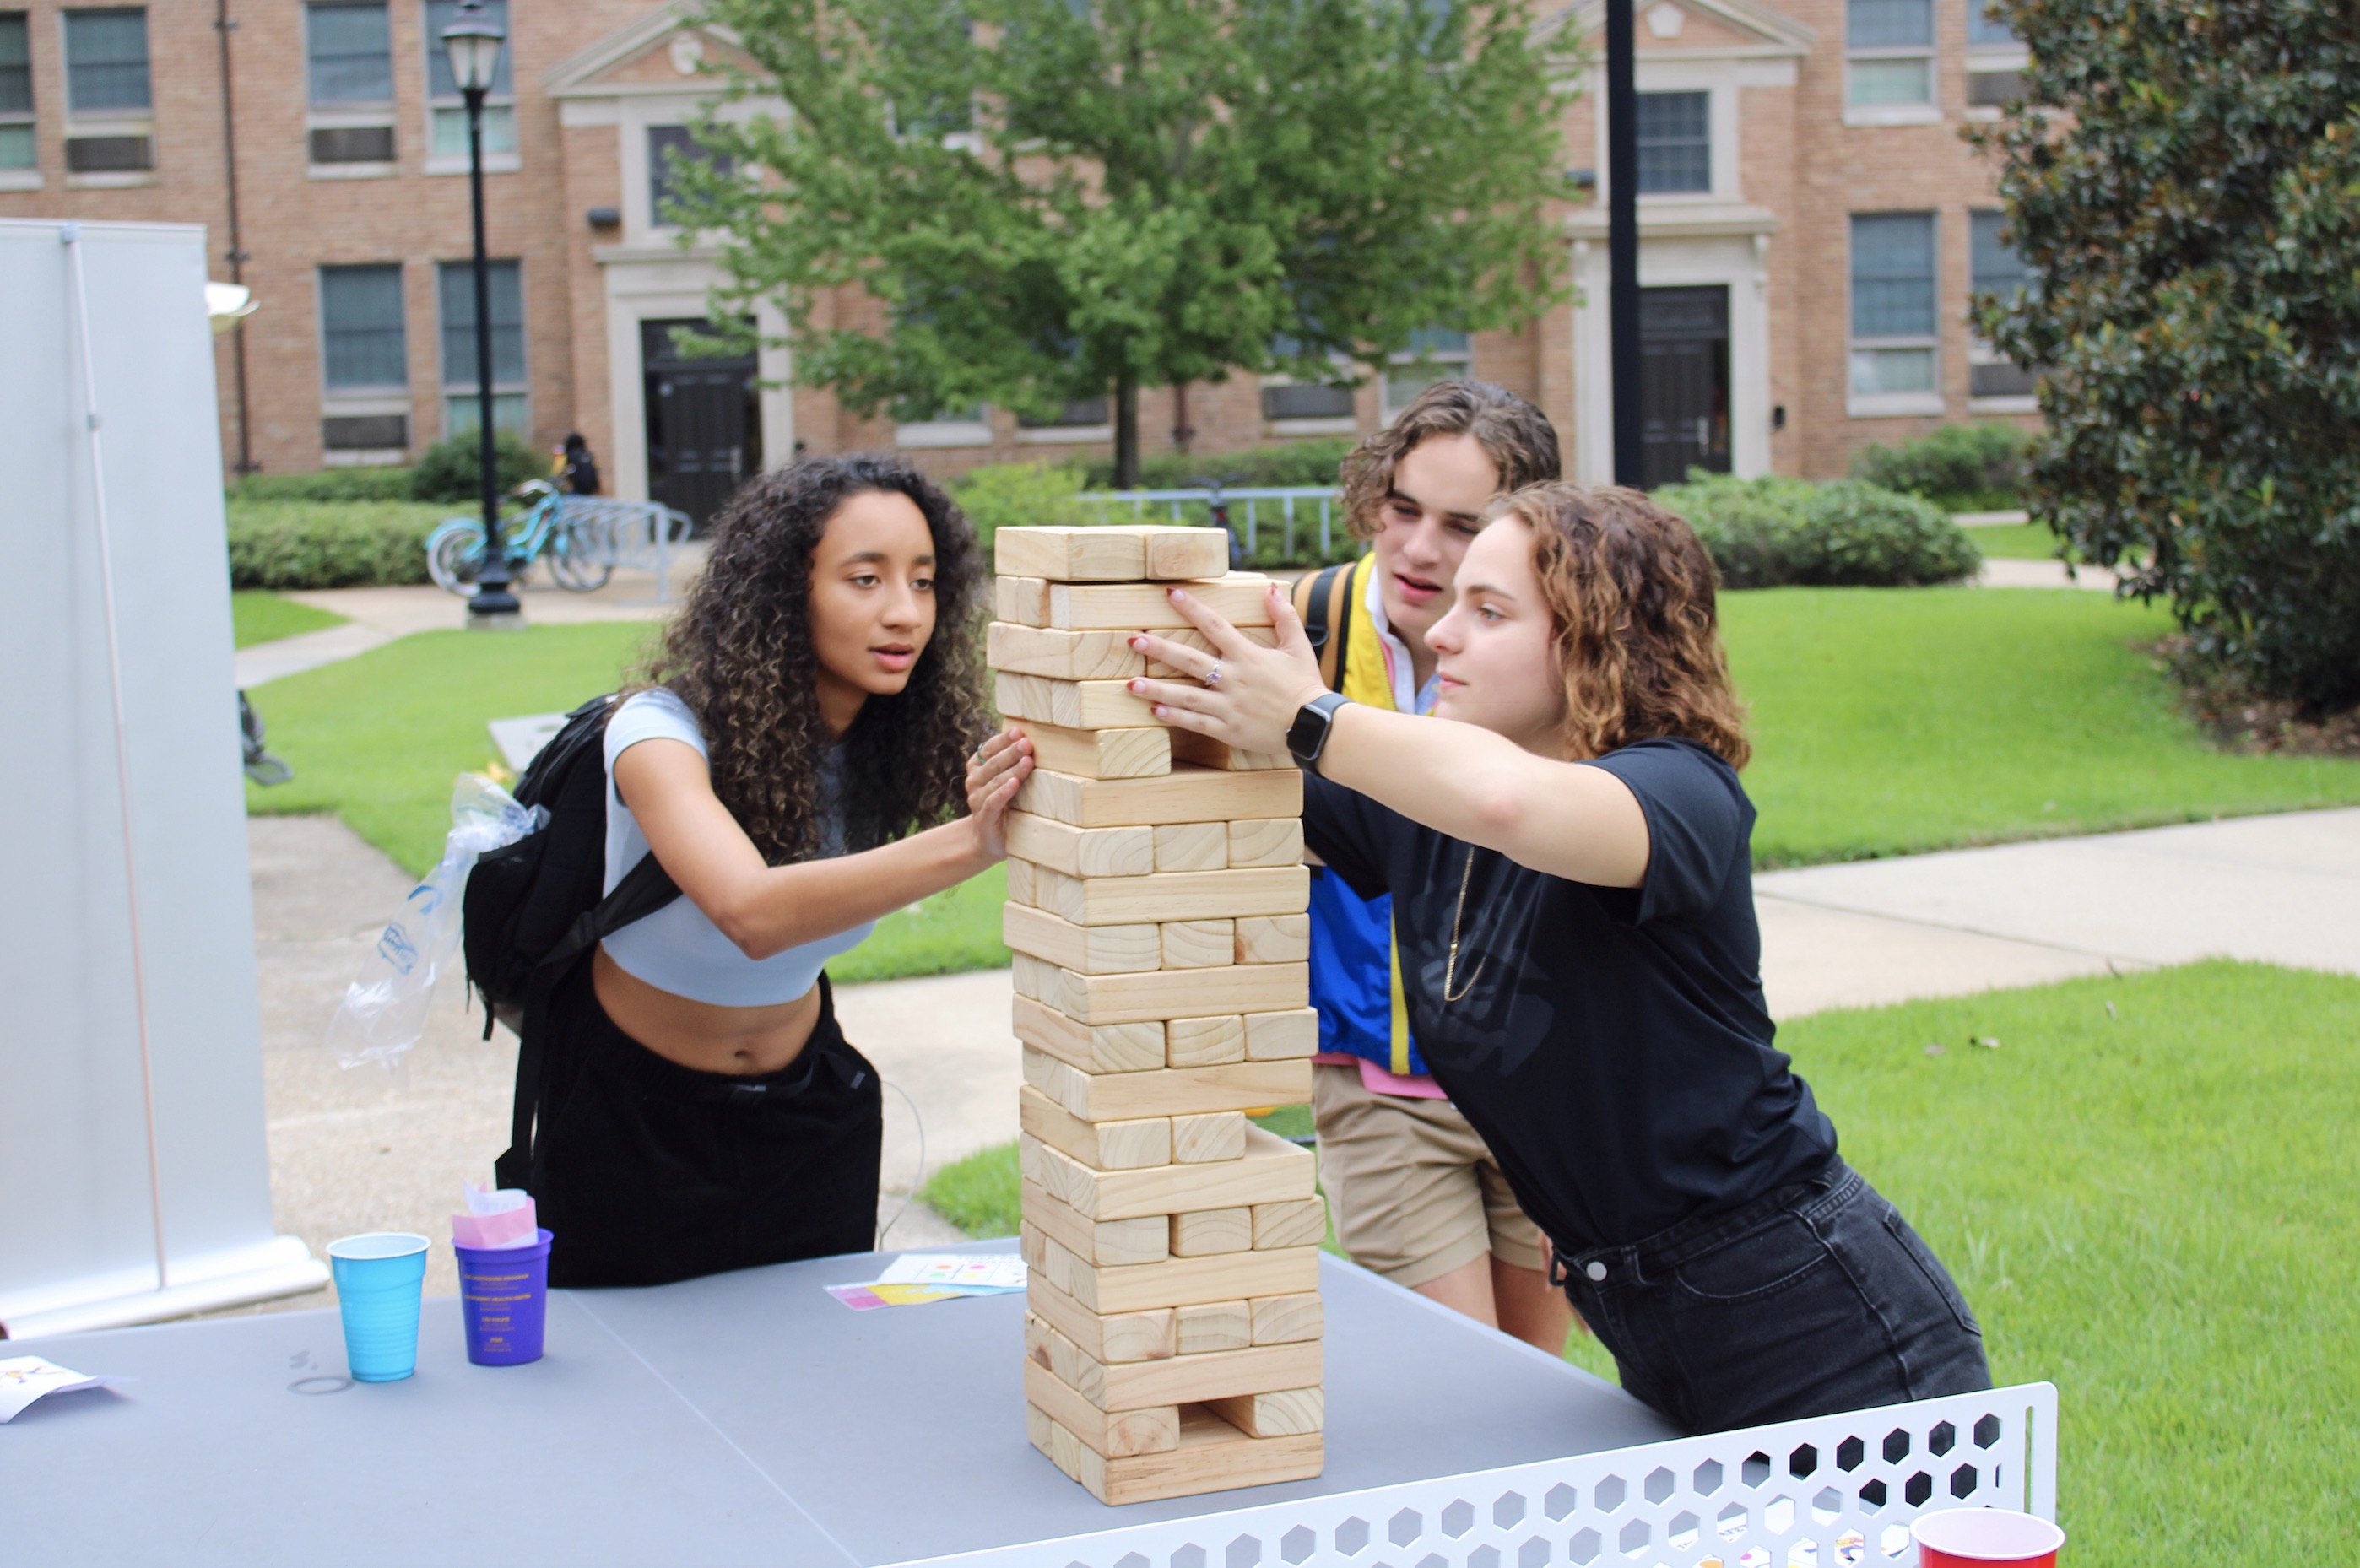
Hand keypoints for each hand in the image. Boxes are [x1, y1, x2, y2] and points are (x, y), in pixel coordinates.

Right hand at [964, 727, 1032, 860]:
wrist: (987, 840)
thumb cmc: (1004, 805)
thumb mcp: (1007, 782)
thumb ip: (1014, 764)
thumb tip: (1035, 742)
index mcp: (978, 769)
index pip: (988, 749)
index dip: (1003, 740)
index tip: (1019, 731)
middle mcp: (974, 782)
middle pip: (993, 763)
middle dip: (1011, 752)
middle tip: (1027, 743)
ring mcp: (976, 800)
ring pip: (995, 781)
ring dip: (1012, 770)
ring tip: (1028, 761)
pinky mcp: (984, 817)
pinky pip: (993, 802)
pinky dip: (1003, 792)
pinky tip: (1015, 784)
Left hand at [1129, 585, 1328, 756]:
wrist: (1314, 727)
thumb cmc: (1305, 686)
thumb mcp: (1299, 647)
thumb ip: (1284, 616)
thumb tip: (1270, 587)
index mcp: (1249, 656)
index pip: (1215, 626)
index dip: (1192, 609)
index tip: (1170, 594)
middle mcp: (1234, 680)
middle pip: (1191, 660)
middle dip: (1161, 649)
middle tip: (1134, 640)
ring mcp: (1229, 706)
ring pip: (1186, 696)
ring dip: (1157, 689)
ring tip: (1131, 684)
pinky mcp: (1228, 730)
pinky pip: (1197, 722)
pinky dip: (1176, 716)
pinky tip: (1155, 709)